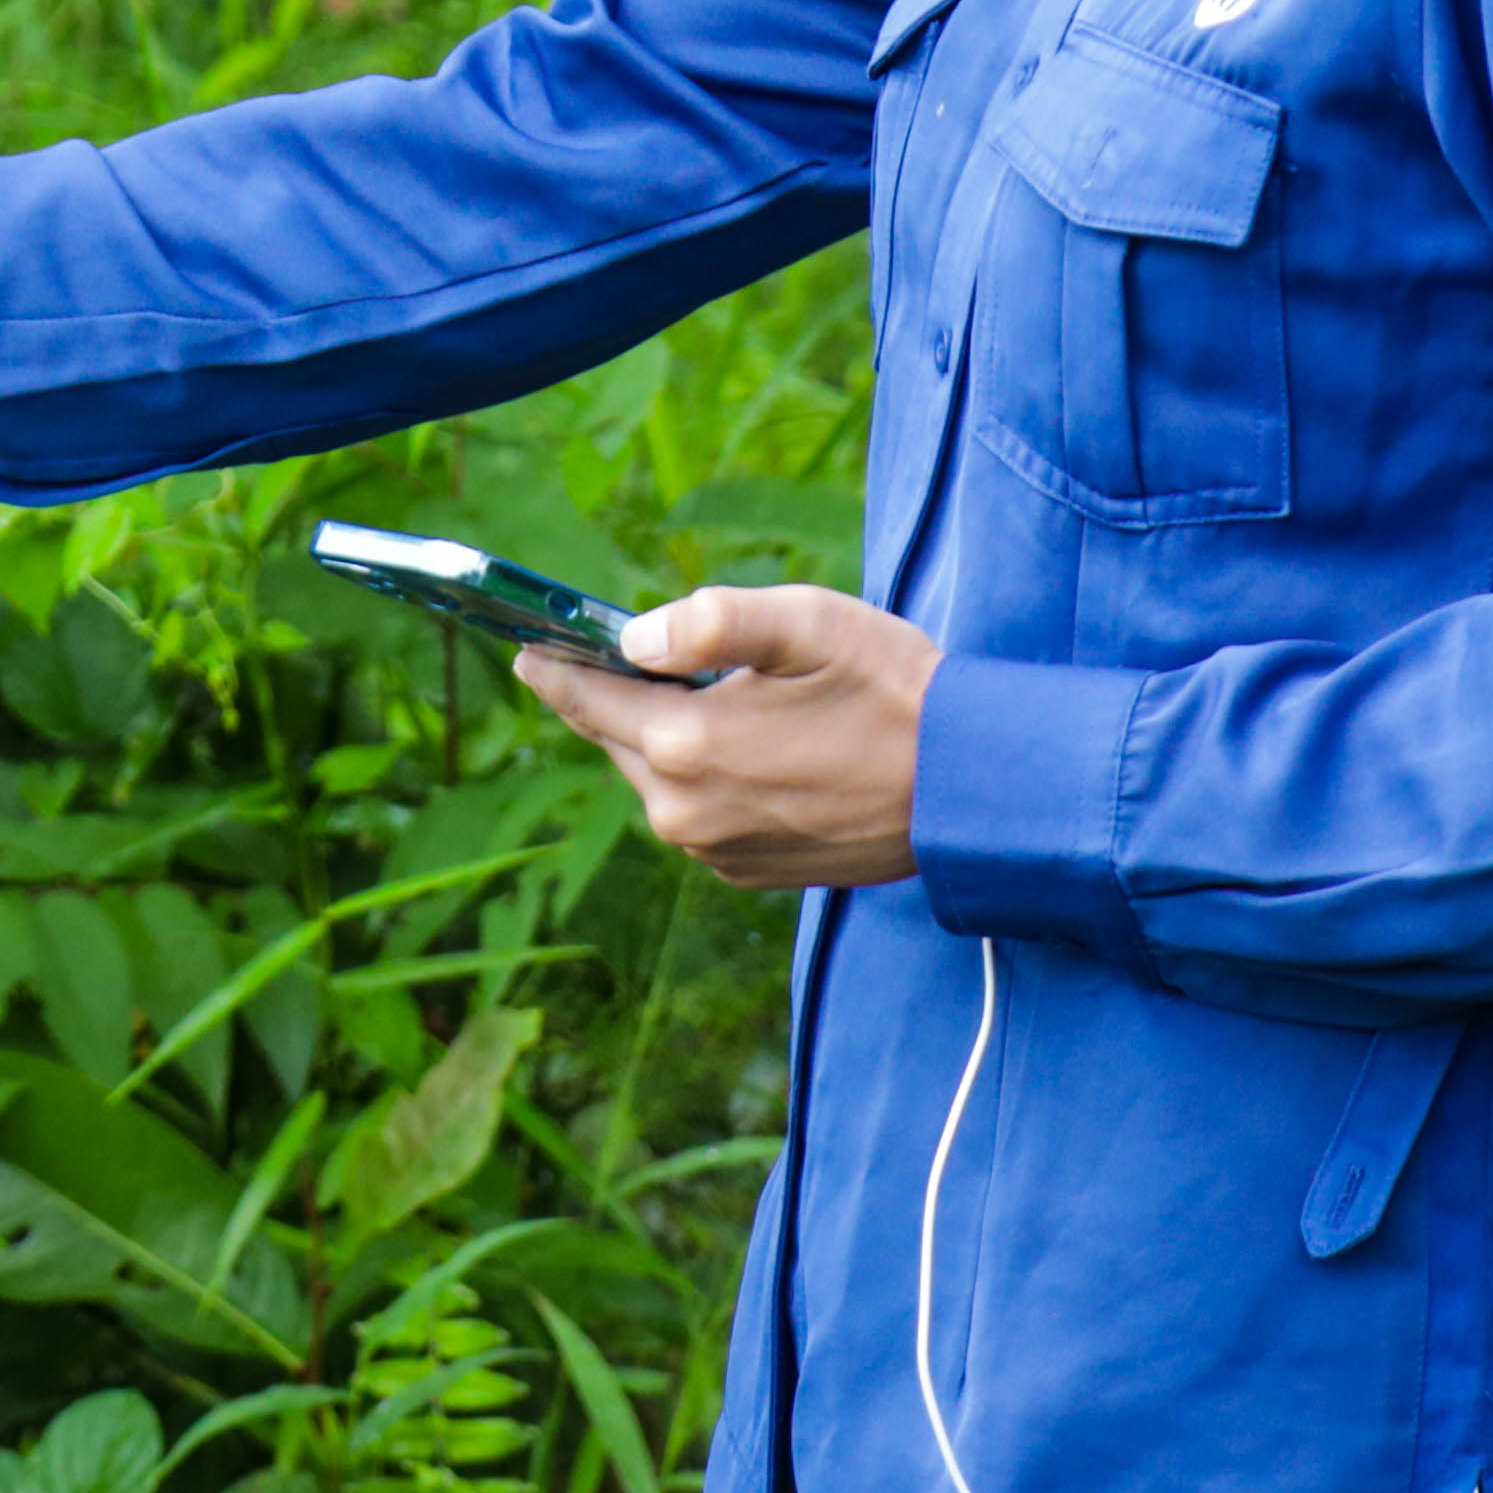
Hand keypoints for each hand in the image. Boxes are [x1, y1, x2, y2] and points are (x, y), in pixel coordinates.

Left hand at [516, 583, 938, 893]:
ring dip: (668, 736)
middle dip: (619, 696)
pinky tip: (749, 747)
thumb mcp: (807, 623)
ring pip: (656, 777)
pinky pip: (696, 812)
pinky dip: (704, 777)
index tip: (524, 647)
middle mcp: (686, 811)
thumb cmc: (894, 691)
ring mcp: (715, 851)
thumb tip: (635, 637)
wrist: (968, 790)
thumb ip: (712, 620)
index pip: (588, 699)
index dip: (554, 666)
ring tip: (713, 696)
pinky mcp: (745, 872)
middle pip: (619, 739)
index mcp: (688, 744)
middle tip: (632, 656)